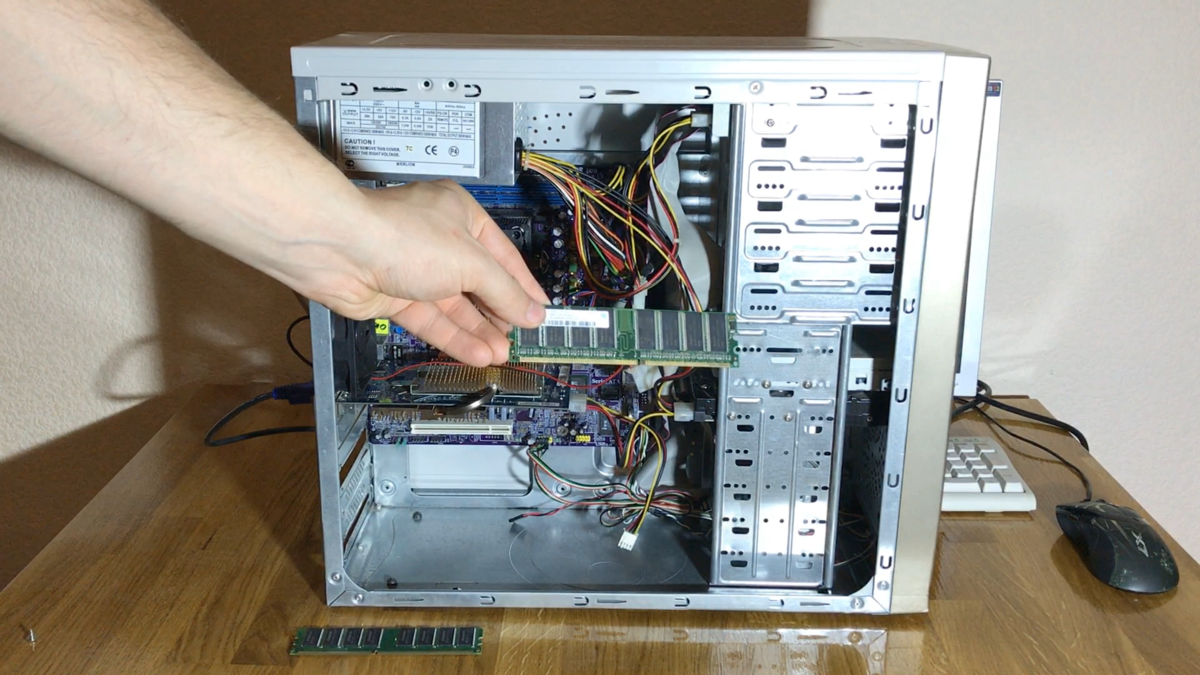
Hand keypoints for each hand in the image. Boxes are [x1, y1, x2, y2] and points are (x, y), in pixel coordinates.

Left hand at [277, 180, 548, 366]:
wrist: (339, 250)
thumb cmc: (402, 236)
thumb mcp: (471, 262)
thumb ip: (504, 291)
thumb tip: (531, 312)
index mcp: (460, 214)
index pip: (502, 254)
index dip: (522, 284)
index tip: (539, 309)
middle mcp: (438, 239)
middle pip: (478, 282)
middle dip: (499, 313)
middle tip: (520, 338)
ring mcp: (414, 269)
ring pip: (454, 306)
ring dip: (479, 331)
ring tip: (501, 354)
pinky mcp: (394, 296)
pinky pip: (431, 320)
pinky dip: (453, 337)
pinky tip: (476, 353)